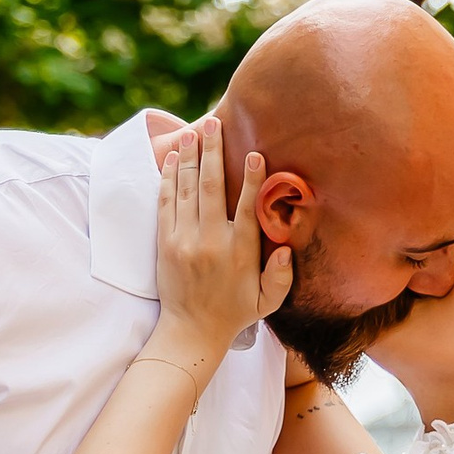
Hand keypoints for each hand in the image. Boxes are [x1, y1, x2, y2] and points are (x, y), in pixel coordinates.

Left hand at [154, 118, 290, 357]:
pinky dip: (169, 178)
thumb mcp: (267, 301)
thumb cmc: (234, 312)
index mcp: (240, 252)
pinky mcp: (165, 242)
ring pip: (187, 189)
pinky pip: (166, 203)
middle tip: (213, 122)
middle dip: (213, 152)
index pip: (247, 207)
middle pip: (212, 187)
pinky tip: (174, 157)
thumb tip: (287, 250)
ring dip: (191, 157)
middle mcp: (211, 241)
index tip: (254, 153)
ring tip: (193, 131)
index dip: (252, 179)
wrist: (191, 331)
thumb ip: (281, 277)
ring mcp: (185, 240)